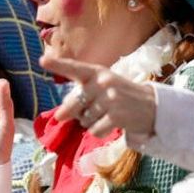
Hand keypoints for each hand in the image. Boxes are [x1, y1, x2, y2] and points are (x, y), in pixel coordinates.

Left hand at [41, 54, 159, 147]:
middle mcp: (103, 83)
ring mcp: (111, 99)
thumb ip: (80, 96)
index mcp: (97, 73)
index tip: (42, 61)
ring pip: (83, 119)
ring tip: (106, 114)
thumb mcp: (102, 87)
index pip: (75, 69)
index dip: (58, 65)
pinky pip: (94, 130)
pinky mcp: (117, 115)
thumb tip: (59, 115)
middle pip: (73, 104)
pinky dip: (99, 132)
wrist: (151, 106)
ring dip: (90, 122)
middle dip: (75, 113)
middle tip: (90, 111)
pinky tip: (110, 124)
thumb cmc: (120, 96)